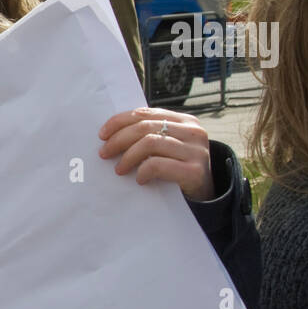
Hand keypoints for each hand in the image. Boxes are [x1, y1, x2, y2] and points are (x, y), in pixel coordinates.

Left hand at [98, 107, 214, 201]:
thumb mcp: (169, 147)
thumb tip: (111, 134)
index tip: (102, 135)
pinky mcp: (195, 171)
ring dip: (128, 156)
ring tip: (119, 169)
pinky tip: (139, 179)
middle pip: (144, 127)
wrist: (205, 195)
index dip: (119, 122)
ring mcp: (196, 150)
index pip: (145, 113)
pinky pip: (158, 164)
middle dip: (119, 140)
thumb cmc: (179, 168)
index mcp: (184, 120)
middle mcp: (193, 131)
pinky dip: (143, 171)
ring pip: (150, 143)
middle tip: (104, 153)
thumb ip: (151, 135)